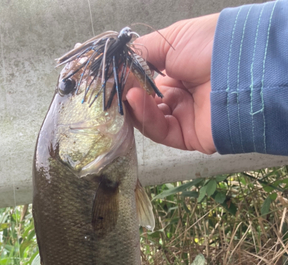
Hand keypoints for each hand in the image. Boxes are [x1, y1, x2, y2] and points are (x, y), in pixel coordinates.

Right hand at [126, 14, 218, 153]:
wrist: (238, 66)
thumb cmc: (209, 46)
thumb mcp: (169, 40)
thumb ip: (140, 55)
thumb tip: (117, 70)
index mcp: (178, 73)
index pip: (145, 84)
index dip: (128, 82)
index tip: (112, 78)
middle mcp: (180, 97)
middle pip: (145, 104)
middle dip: (128, 97)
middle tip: (113, 89)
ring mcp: (184, 118)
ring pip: (149, 120)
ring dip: (135, 107)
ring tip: (125, 93)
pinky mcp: (187, 137)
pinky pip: (159, 131)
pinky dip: (145, 117)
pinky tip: (136, 99)